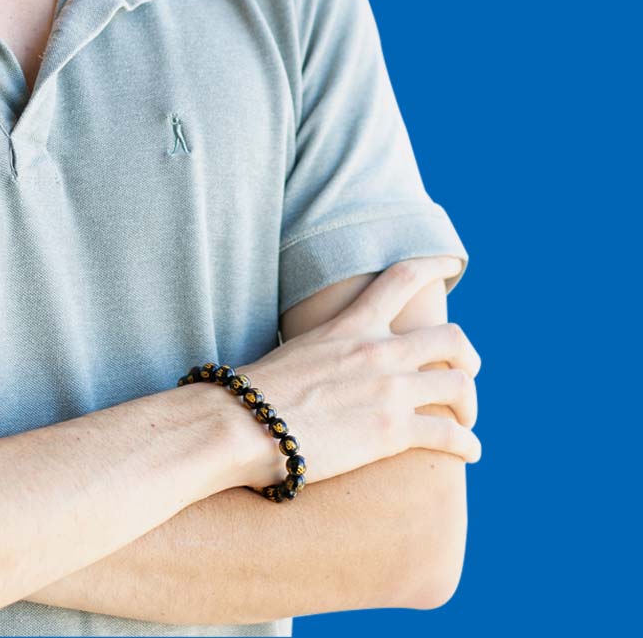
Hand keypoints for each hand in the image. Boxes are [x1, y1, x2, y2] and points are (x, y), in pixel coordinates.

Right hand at [225, 255, 481, 488]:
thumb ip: (330, 348)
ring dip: (469, 403)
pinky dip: (468, 443)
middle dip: (466, 356)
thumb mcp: (298, 350)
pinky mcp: (393, 432)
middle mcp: (377, 351)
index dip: (433, 265)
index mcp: (351, 325)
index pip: (401, 279)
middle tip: (465, 371)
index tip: (451, 263)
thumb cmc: (258, 391)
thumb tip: (331, 360)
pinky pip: (451, 434)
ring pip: (459, 385)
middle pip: (451, 338)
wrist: (244, 423)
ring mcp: (389, 390)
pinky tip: (469, 451)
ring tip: (465, 419)